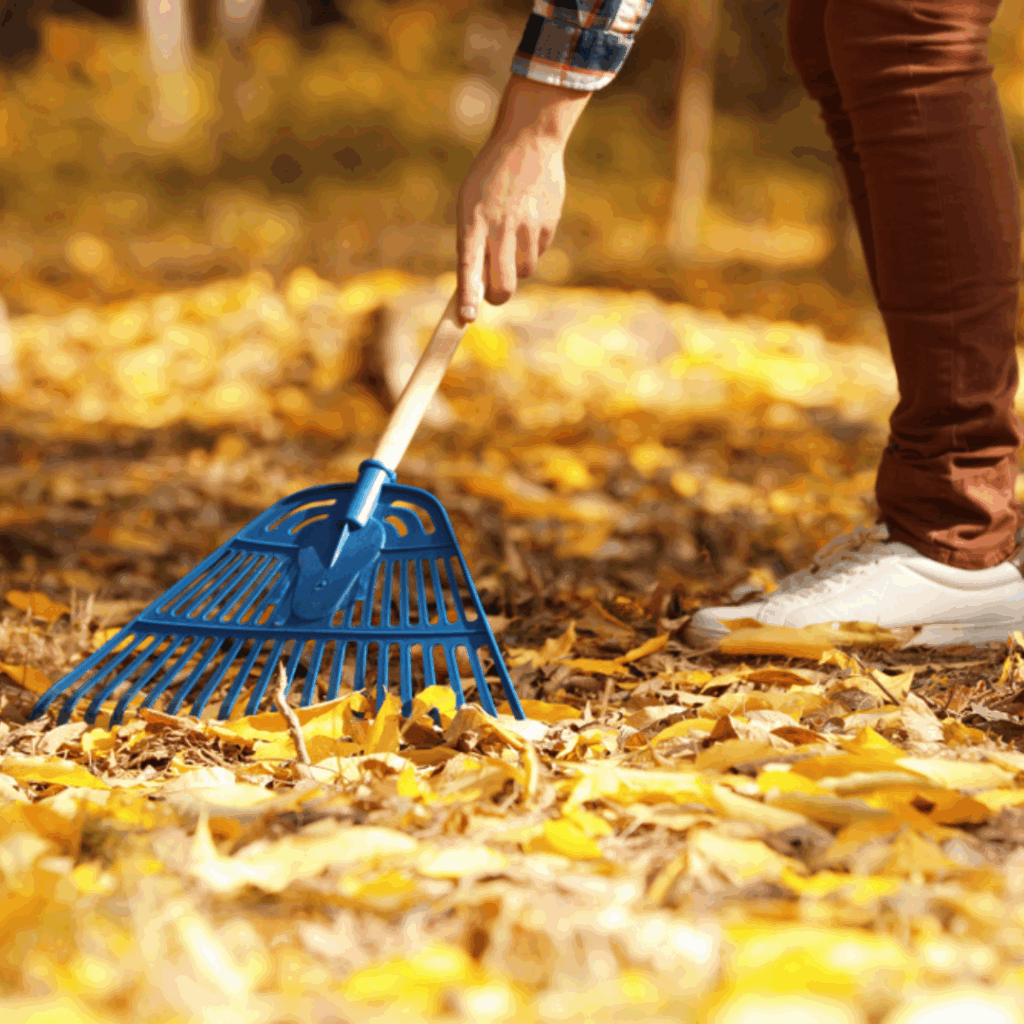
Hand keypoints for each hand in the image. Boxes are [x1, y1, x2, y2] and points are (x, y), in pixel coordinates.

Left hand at [456, 131, 566, 322]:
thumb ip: (473, 243)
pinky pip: (539, 252)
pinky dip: (532, 247)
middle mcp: (500, 226)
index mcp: (473, 220)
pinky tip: (528, 222)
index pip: (468, 266)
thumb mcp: (471, 203)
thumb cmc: (490, 178)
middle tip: (493, 295)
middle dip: (497, 296)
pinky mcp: (548, 224)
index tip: (467, 317)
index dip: (468, 295)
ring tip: (511, 238)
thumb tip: (479, 285)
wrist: (527, 141)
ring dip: (516, 267)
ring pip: (523, 271)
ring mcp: (527, 226)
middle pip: (503, 284)